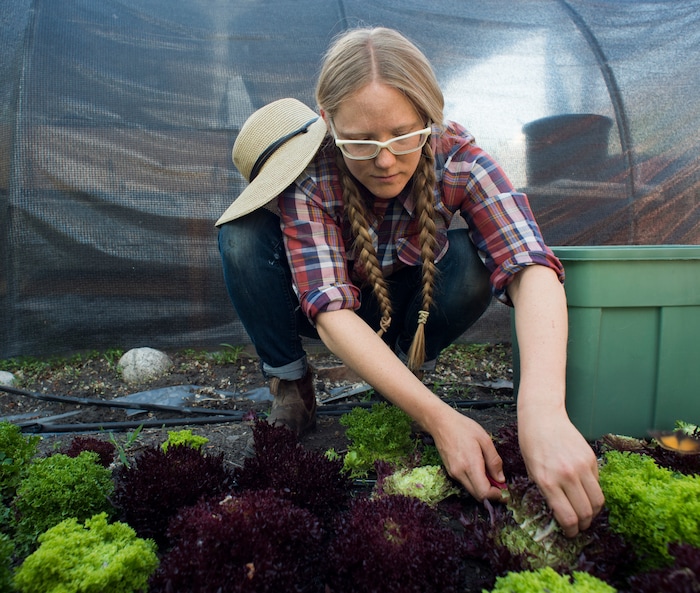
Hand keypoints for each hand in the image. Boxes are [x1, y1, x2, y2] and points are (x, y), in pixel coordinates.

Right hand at [429, 407, 505, 501]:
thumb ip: (494, 461)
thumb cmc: (463, 428)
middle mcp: (459, 473)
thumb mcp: (485, 440)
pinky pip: (465, 483)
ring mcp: (453, 473)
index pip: (483, 492)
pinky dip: (475, 481)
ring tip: (489, 473)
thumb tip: (501, 479)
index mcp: (470, 465)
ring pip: (471, 490)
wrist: (441, 423)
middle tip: (500, 484)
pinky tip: (479, 469)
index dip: (496, 495)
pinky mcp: (450, 472)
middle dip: (491, 494)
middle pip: (478, 495)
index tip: (504, 490)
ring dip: (483, 487)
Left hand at [518, 406, 604, 536]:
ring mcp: (581, 467)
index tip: (569, 533)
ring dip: (593, 512)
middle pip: (586, 512)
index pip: (567, 516)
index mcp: (547, 481)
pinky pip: (597, 483)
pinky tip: (584, 492)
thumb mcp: (530, 470)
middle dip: (583, 525)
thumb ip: (544, 490)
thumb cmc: (531, 443)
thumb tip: (557, 510)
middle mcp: (567, 476)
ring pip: (598, 501)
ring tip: (586, 513)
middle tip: (579, 527)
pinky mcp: (591, 459)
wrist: (543, 417)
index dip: (570, 530)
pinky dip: (593, 492)